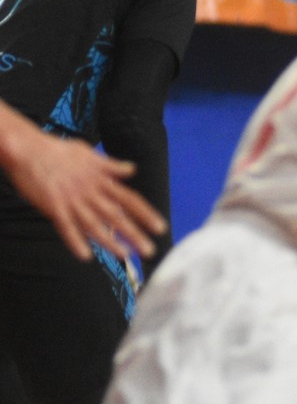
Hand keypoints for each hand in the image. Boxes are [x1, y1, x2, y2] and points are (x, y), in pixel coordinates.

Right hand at [8, 135, 165, 260]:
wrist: (28, 148)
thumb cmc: (58, 151)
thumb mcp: (89, 154)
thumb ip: (111, 165)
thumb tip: (131, 169)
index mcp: (101, 180)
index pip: (129, 199)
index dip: (146, 214)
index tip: (160, 228)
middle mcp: (90, 192)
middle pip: (116, 215)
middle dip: (134, 233)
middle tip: (149, 250)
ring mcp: (72, 200)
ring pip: (94, 224)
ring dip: (110, 241)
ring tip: (125, 255)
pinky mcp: (53, 206)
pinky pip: (66, 226)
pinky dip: (75, 241)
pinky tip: (85, 256)